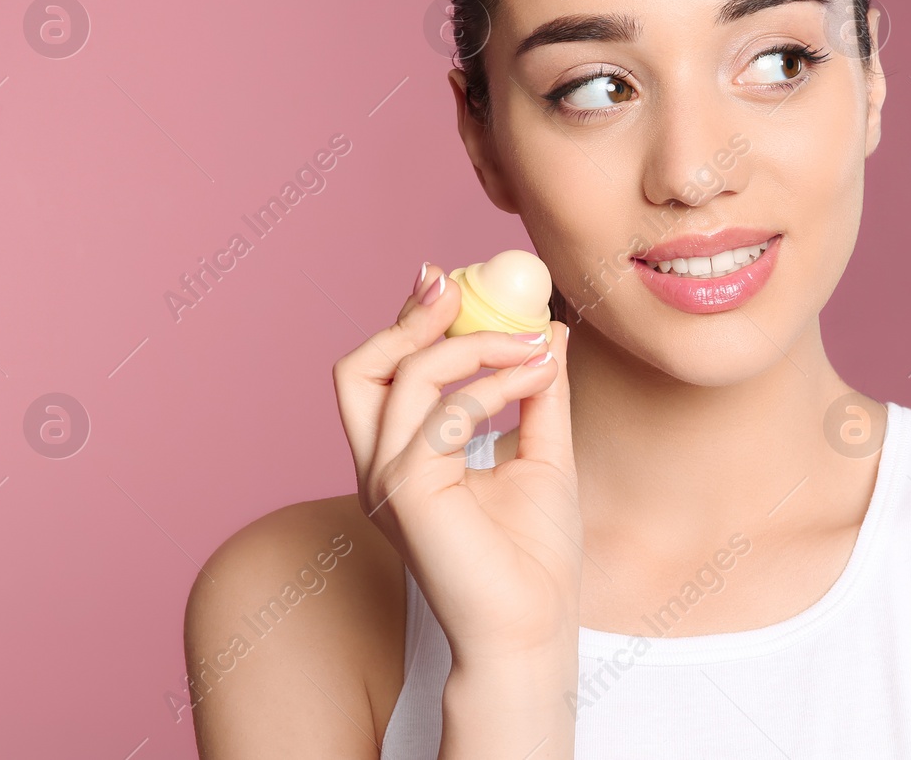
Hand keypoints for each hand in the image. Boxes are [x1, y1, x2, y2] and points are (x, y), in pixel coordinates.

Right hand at [332, 263, 581, 662]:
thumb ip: (538, 393)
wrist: (533, 630)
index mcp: (404, 457)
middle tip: (462, 284)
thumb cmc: (534, 559)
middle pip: (360, 367)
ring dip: (474, 343)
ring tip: (533, 342)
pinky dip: (490, 383)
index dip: (414, 320)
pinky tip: (534, 378)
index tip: (459, 281)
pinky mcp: (404, 492)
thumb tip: (550, 331)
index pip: (386, 372)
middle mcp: (382, 465)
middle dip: (410, 317)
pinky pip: (440, 412)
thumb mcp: (544, 454)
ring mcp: (386, 479)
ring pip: (401, 375)